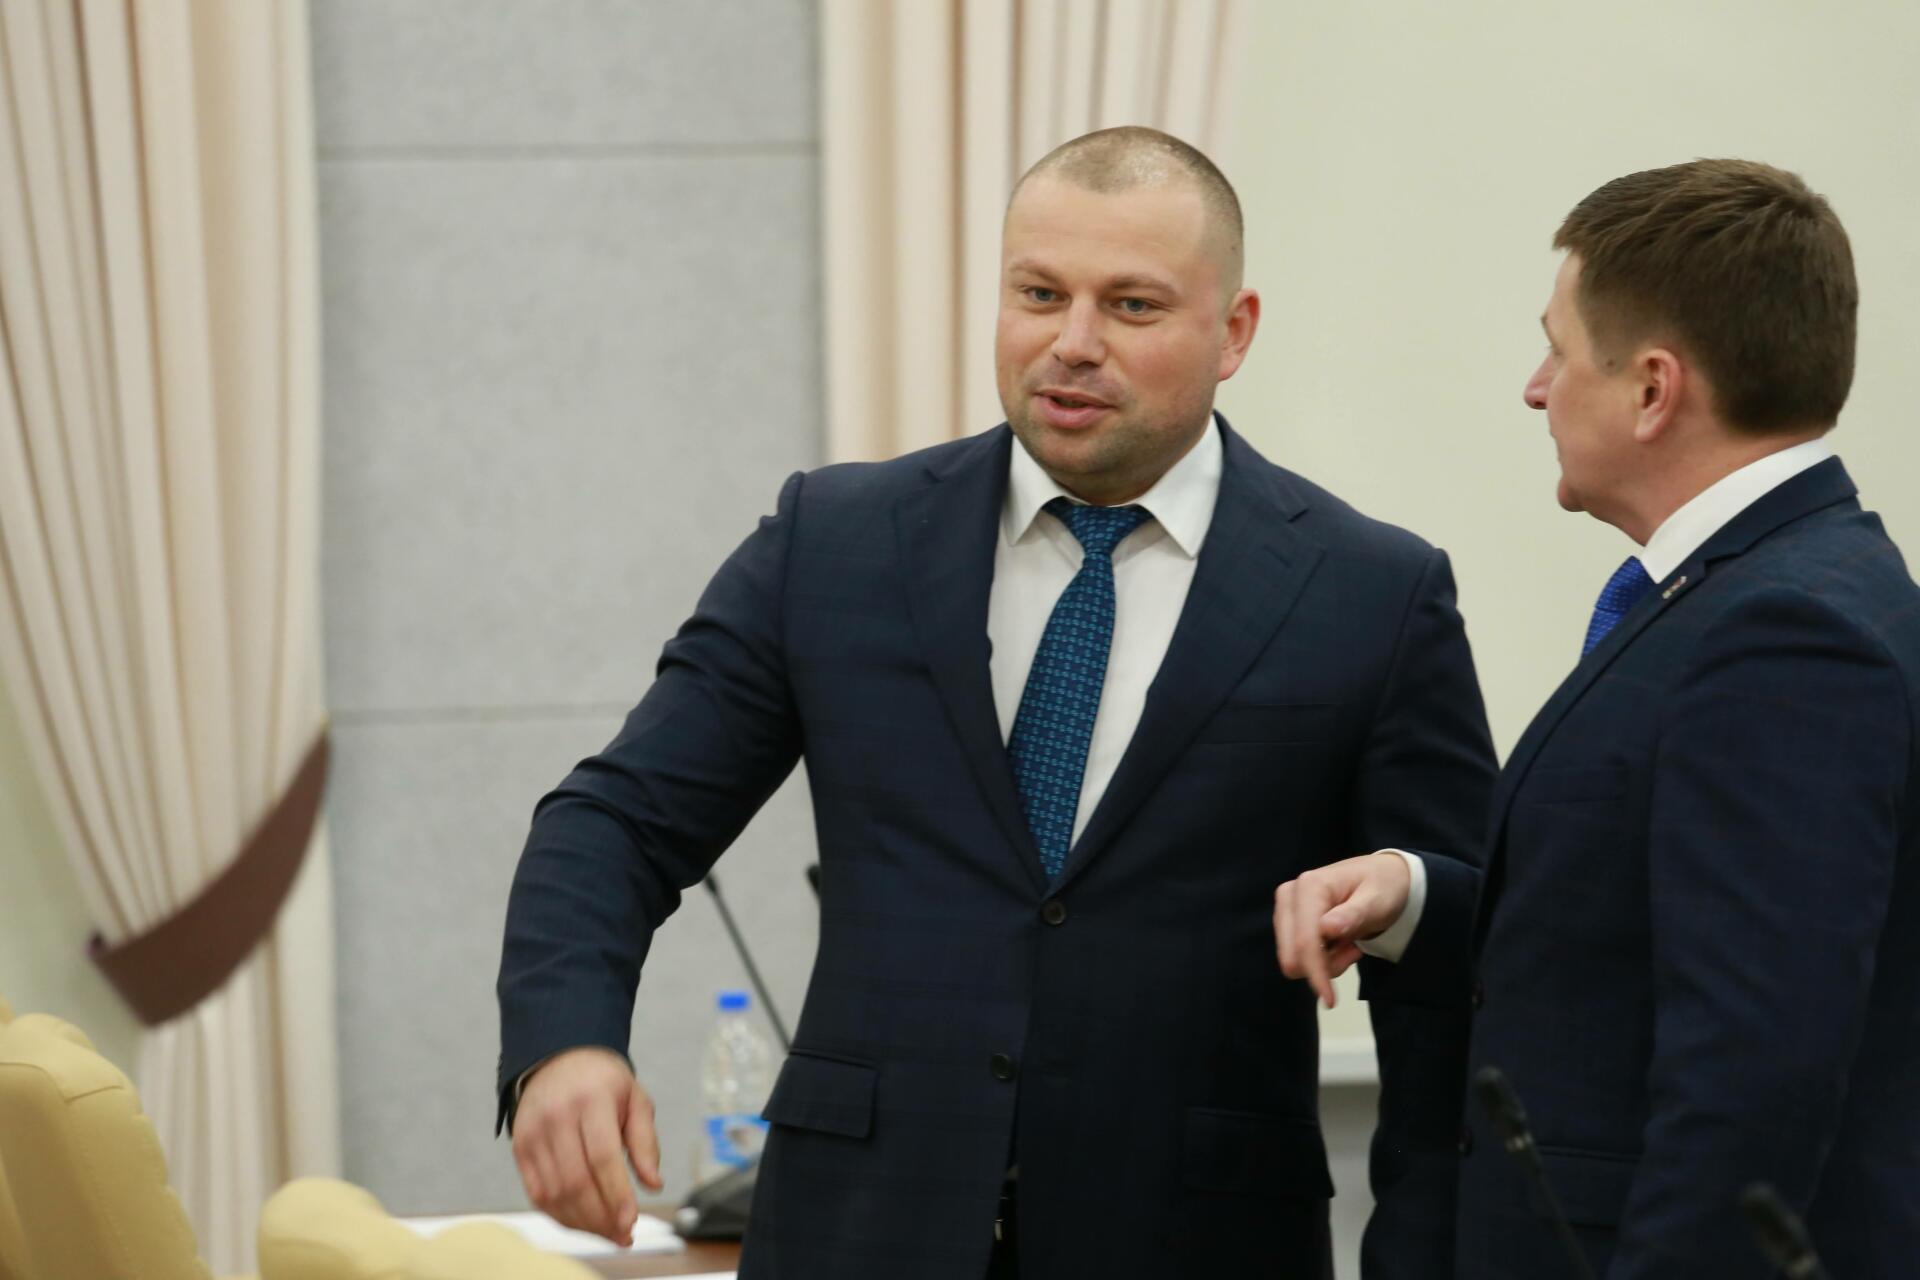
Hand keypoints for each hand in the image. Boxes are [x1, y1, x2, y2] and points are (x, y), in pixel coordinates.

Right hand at [511, 1047, 662, 1245]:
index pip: (602, 1156)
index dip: (616, 1194)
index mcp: (591, 1099)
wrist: (558, 1057)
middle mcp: (557, 1116)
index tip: (630, 1221)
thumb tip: (653, 1184)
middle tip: (622, 1235)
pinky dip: (559, 1214)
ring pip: (555, 1193)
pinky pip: (537, 1192)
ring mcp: (533, 1133)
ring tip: (607, 1232)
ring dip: (582, 1222)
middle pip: (576, 1181)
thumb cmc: (603, 1081)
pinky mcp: (520, 1147)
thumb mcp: (636, 1098)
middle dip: (600, 1217)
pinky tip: (581, 1220)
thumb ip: (646, 1142)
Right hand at [1273, 851, 1411, 1007]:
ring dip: (1325, 962)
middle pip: (1292, 954)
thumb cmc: (1383, 886)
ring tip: (1351, 943)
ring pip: (1293, 959)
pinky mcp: (1288, 921)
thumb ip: (1354, 914)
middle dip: (1324, 966)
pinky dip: (1322, 958)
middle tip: (1354, 951)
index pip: (1304, 941)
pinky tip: (1340, 942)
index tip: (1331, 1000)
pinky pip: (1298, 955)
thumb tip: (1326, 928)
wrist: (1381, 877)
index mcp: (1310, 887)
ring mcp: (1286, 909)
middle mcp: (1289, 895)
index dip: (1315, 972)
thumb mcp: (1378, 899)